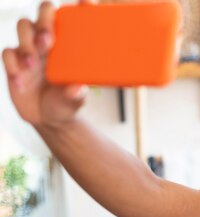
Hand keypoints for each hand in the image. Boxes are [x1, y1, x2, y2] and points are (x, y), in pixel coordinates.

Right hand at [2, 1, 90, 128]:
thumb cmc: (66, 102)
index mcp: (71, 43)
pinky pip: (8, 52)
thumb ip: (76, 94)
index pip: (73, 17)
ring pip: (24, 26)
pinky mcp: (14, 60)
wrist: (48, 119)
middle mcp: (50, 39)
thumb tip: (77, 88)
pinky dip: (13, 65)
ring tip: (32, 65)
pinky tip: (20, 82)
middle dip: (45, 22)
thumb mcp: (75, 101)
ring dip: (27, 43)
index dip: (80, 7)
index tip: (88, 3)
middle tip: (48, 42)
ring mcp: (31, 47)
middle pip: (44, 12)